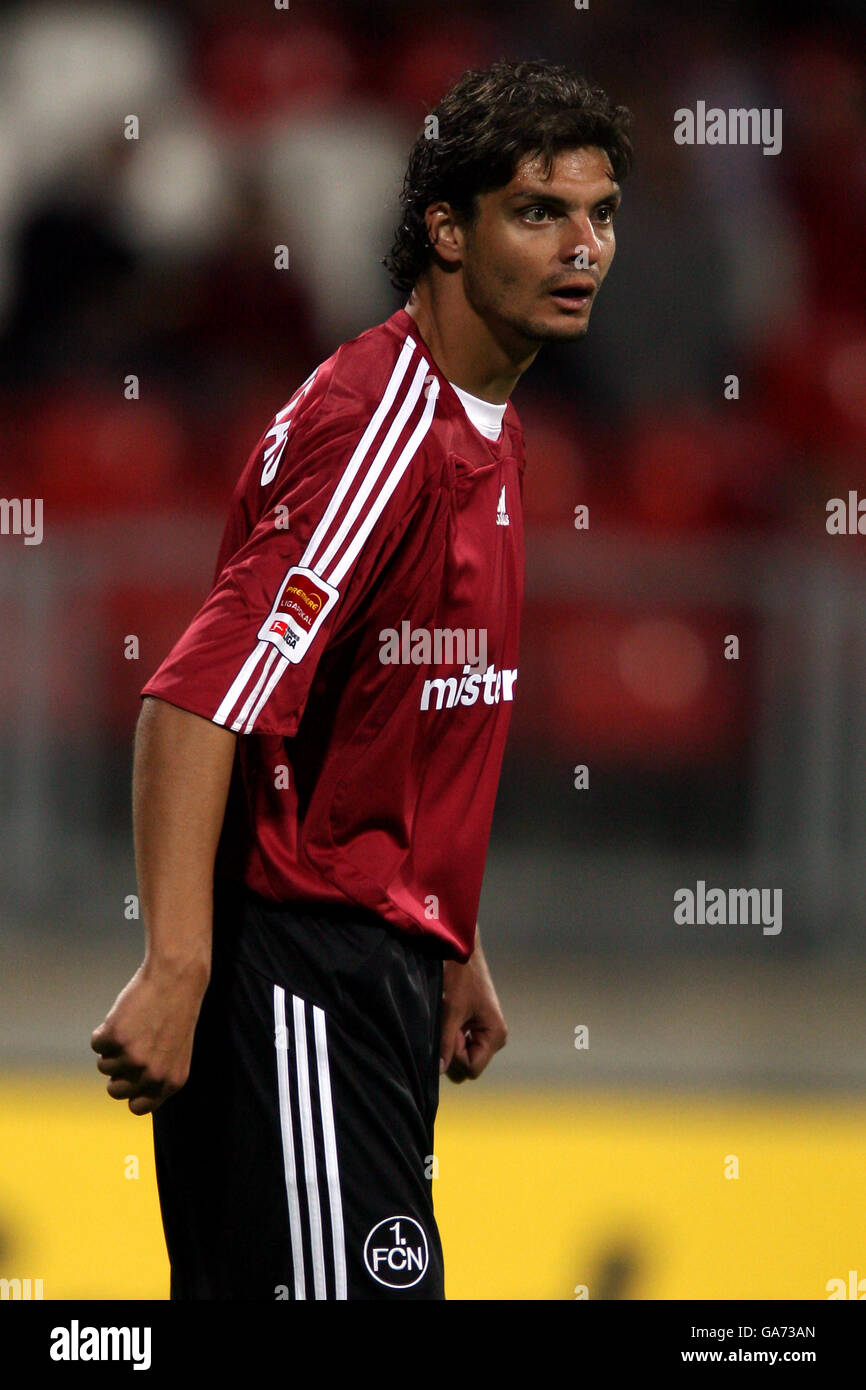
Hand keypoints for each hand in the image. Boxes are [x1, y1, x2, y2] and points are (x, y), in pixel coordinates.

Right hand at [90, 956, 207, 1114]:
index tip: (130, 1076)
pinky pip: (97, 1043)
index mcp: (171, 1082)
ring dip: (112, 1047)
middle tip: (130, 1046)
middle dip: (116, 1071)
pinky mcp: (115, 1038)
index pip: (137, 1107)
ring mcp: (132, 1058)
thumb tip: (130, 1096)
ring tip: (134, 1025)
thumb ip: (157, 1076)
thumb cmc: (175, 1014)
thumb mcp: (176, 1052)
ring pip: (104, 1066)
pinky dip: (104, 1030)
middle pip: (115, 1091)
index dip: (130, 1092)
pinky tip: (125, 1015)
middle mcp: (152, 1075)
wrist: (176, 979)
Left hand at [439, 930, 506, 1082]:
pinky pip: (462, 1042)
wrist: (460, 949)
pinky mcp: (476, 1024)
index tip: (450, 1031)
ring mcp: (486, 1031)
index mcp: (495, 1035)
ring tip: (448, 1018)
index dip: (456, 1056)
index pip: (472, 1069)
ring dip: (451, 1042)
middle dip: (454, 1051)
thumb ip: (446, 1043)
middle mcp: (495, 1037)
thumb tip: (439, 1071)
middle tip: (448, 1024)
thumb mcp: (450, 1011)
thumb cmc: (459, 976)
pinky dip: (452, 1034)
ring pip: (463, 1054)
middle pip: (469, 1065)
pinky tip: (449, 1016)